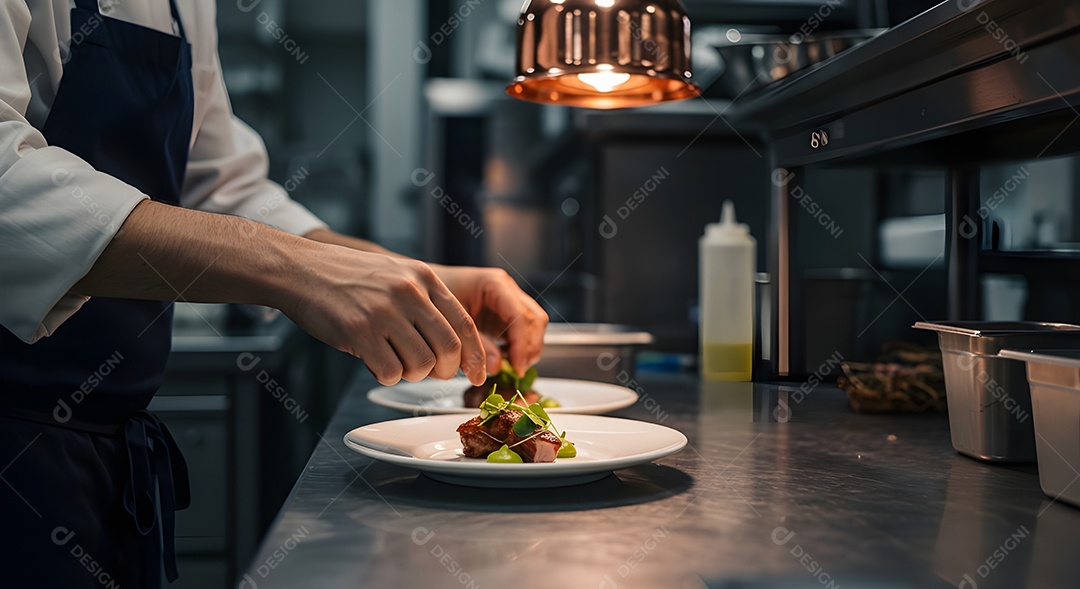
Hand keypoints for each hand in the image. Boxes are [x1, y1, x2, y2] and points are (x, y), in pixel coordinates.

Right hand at [279, 246, 486, 385]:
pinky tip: (374, 361)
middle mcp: (409, 293)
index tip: (479, 374)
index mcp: (424, 278)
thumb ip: (426, 303)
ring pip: (421, 365)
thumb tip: (454, 349)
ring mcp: (384, 312)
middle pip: (448, 348)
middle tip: (433, 373)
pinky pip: (390, 372)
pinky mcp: (360, 332)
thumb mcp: (398, 274)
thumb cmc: (349, 277)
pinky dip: (386, 376)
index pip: (464, 324)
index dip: (475, 355)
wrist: (301, 270)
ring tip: (394, 361)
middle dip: (446, 371)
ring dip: (412, 374)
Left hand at [430, 265, 548, 374]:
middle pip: (535, 319)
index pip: (520, 316)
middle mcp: (506, 289)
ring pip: (534, 325)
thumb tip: (497, 367)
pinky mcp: (505, 314)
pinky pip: (522, 331)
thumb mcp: (450, 322)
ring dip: (527, 348)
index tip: (517, 367)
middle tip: (517, 371)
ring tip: (512, 368)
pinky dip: (519, 347)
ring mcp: (508, 300)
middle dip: (529, 348)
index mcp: (494, 284)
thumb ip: (475, 344)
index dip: (522, 344)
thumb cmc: (431, 298)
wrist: (421, 289)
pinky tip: (505, 360)